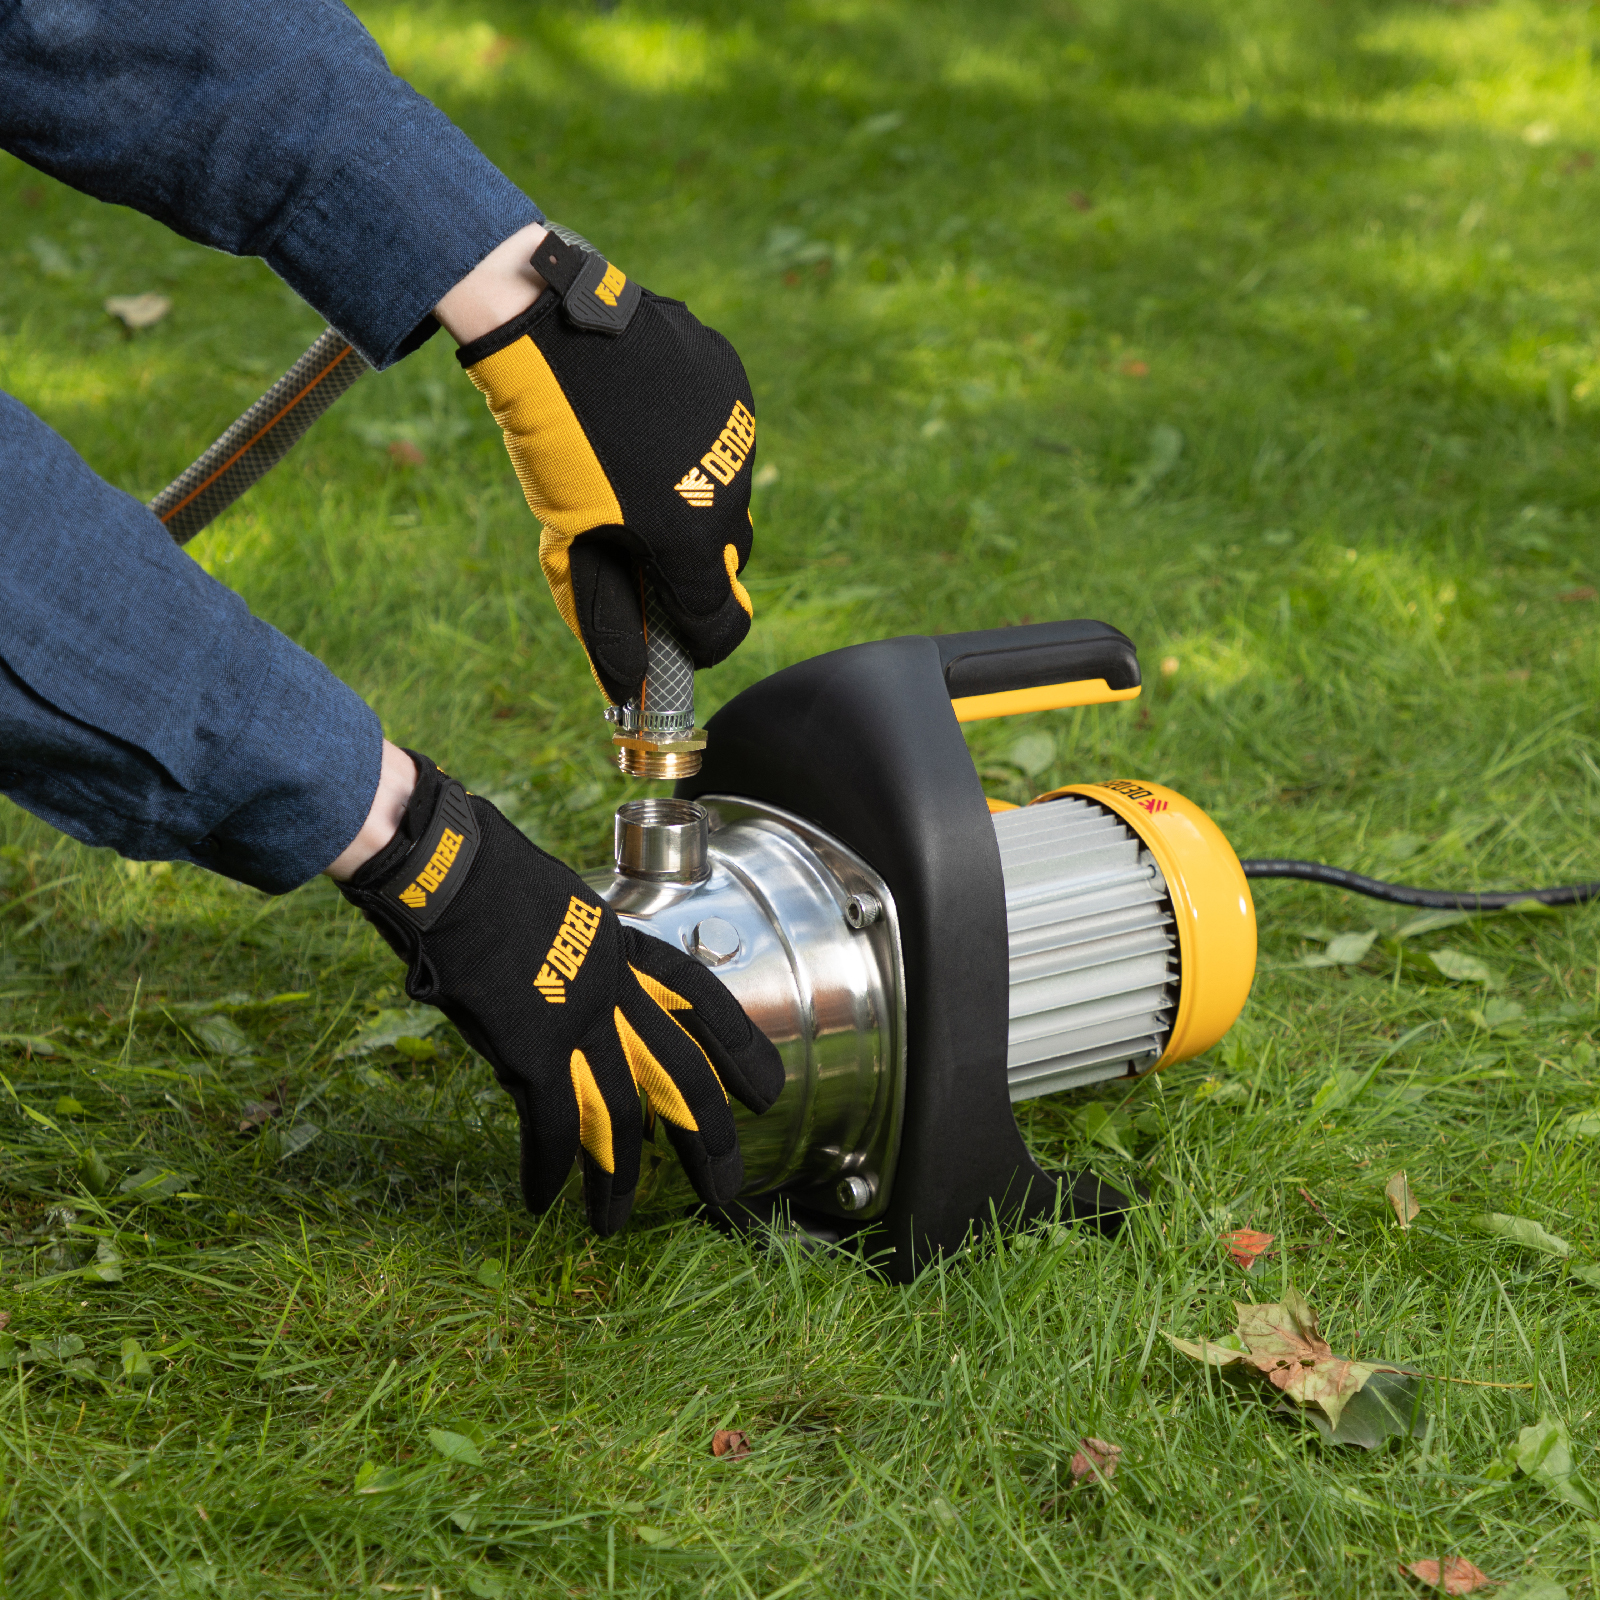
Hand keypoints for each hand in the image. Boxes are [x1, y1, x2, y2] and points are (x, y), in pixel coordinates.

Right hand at [337, 752, 783, 1231]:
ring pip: (621, 1119)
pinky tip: (542, 1201)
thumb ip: (574, 951)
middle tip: (726, 1187)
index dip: (739, 1048)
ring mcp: (577, 1019)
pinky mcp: (531, 1049)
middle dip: (708, 1139)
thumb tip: (564, 985)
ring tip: (615, 1224)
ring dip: (618, 1180)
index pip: (702, 1001)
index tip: (768, 1089)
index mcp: (621, 946)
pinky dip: (547, 1170)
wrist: (443, 865)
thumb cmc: (478, 871)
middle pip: (682, 1076)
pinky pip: (551, 1126)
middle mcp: (613, 987)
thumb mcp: (553, 904)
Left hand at [454, 229, 756, 704]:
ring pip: (730, 493)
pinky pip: (727, 435)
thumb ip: (603, 617)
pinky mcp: (736, 387)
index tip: (681, 640)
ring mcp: (740, 437)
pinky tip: (652, 423)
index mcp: (691, 542)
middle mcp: (731, 494)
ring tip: (640, 469)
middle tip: (644, 545)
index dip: (701, 644)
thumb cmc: (557, 443)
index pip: (722, 625)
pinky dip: (698, 443)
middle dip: (695, 566)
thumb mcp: (571, 540)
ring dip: (695, 498)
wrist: (555, 331)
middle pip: (730, 560)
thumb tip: (621, 688)